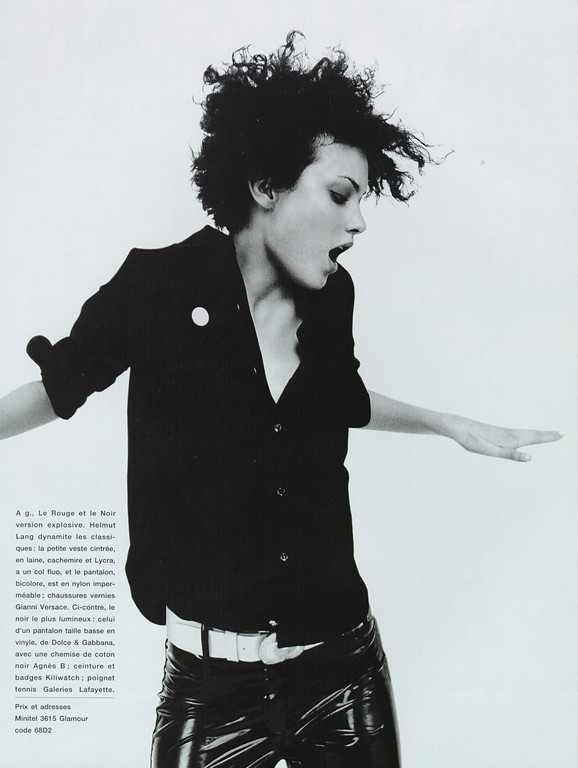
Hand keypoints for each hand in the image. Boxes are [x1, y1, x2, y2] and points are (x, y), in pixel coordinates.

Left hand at [446, 415, 561, 461]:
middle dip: (546, 435)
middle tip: (560, 434)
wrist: (459, 427)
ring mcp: (502, 432)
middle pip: (531, 434)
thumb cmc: (473, 440)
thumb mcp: (491, 451)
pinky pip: (516, 433)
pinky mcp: (496, 433)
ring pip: (524, 433)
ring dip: (537, 433)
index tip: (560, 435)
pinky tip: (523, 436)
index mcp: (510, 439)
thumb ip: (511, 455)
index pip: (533, 438)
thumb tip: (530, 458)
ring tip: (547, 434)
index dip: (546, 437)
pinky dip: (525, 434)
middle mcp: (508, 433)